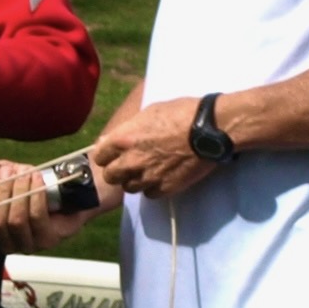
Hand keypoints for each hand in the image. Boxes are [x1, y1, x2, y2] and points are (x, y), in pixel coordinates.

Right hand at [0, 156, 93, 254]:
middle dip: (1, 193)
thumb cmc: (34, 186)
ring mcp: (28, 244)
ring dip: (20, 192)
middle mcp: (7, 241)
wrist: (71, 190)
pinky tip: (38, 180)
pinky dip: (35, 196)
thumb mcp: (11, 175)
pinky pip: (36, 218)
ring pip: (16, 221)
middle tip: (9, 171)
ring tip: (26, 172)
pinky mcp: (48, 239)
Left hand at [88, 96, 221, 199]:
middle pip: (110, 176)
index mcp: (123, 139)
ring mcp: (148, 177)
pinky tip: (161, 178)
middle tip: (128, 165)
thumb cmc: (180, 113)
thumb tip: (109, 141)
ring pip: (129, 188)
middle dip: (117, 171)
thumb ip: (127, 129)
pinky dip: (153, 188)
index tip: (114, 154)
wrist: (209, 130)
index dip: (106, 155)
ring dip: (134, 181)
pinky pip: (149, 194)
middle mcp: (131, 160)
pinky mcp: (165, 188)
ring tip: (147, 172)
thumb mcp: (148, 112)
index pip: (99, 156)